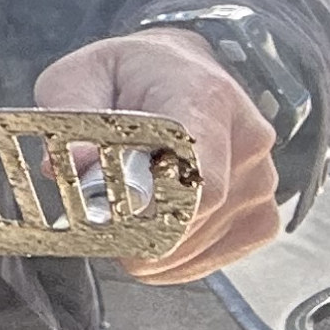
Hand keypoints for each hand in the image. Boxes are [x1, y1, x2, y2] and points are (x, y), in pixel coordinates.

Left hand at [32, 28, 279, 283]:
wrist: (178, 70)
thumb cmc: (124, 76)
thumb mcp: (80, 77)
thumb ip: (71, 116)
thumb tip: (67, 167)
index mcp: (203, 97)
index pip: (195, 169)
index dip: (152, 205)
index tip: (110, 215)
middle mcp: (247, 140)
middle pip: (191, 217)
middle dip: (132, 228)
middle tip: (96, 214)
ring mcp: (261, 181)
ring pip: (196, 244)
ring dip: (148, 244)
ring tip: (126, 207)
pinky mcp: (262, 215)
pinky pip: (212, 259)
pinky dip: (172, 259)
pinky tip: (152, 229)